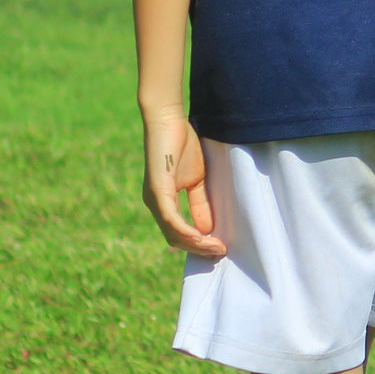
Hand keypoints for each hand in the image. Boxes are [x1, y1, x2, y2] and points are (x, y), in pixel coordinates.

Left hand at [140, 111, 224, 257]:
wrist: (168, 119)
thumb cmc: (182, 144)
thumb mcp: (197, 179)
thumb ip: (200, 203)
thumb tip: (209, 228)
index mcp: (162, 202)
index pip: (177, 233)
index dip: (197, 244)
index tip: (218, 249)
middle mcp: (154, 204)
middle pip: (175, 239)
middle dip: (199, 249)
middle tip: (220, 253)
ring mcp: (154, 199)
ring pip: (173, 234)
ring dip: (196, 244)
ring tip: (217, 248)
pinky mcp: (157, 191)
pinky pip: (172, 220)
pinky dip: (188, 231)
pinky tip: (205, 236)